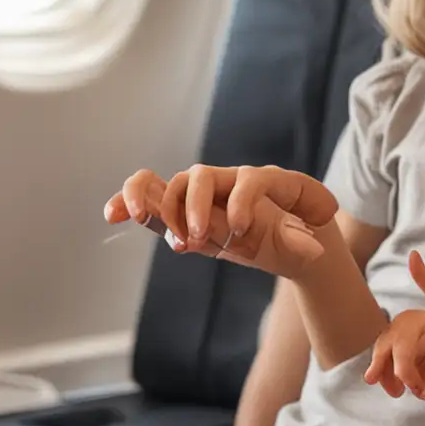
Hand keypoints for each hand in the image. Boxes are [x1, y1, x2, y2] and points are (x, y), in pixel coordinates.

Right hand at [104, 166, 338, 279]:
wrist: (289, 234)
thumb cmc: (301, 230)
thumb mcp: (308, 237)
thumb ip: (304, 241)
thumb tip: (312, 248)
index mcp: (266, 182)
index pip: (251, 179)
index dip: (242, 201)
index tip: (239, 230)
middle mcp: (230, 182)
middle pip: (202, 176)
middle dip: (194, 205)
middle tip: (196, 238)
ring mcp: (204, 195)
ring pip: (171, 183)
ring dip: (153, 198)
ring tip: (140, 215)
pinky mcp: (183, 210)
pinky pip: (152, 200)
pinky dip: (130, 204)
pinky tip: (112, 214)